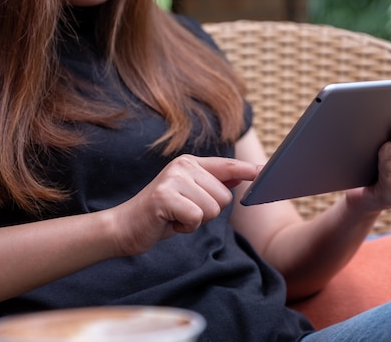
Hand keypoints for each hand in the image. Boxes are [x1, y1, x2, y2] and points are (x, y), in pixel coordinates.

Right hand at [109, 155, 259, 255]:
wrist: (125, 227)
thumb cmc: (162, 213)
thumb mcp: (190, 196)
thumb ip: (212, 185)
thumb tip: (240, 176)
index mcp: (190, 163)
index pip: (227, 166)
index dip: (248, 170)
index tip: (265, 171)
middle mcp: (183, 166)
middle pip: (224, 197)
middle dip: (208, 212)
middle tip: (184, 211)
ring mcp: (173, 180)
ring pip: (212, 209)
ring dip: (196, 221)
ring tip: (176, 216)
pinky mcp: (165, 197)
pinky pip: (196, 218)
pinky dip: (186, 227)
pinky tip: (170, 223)